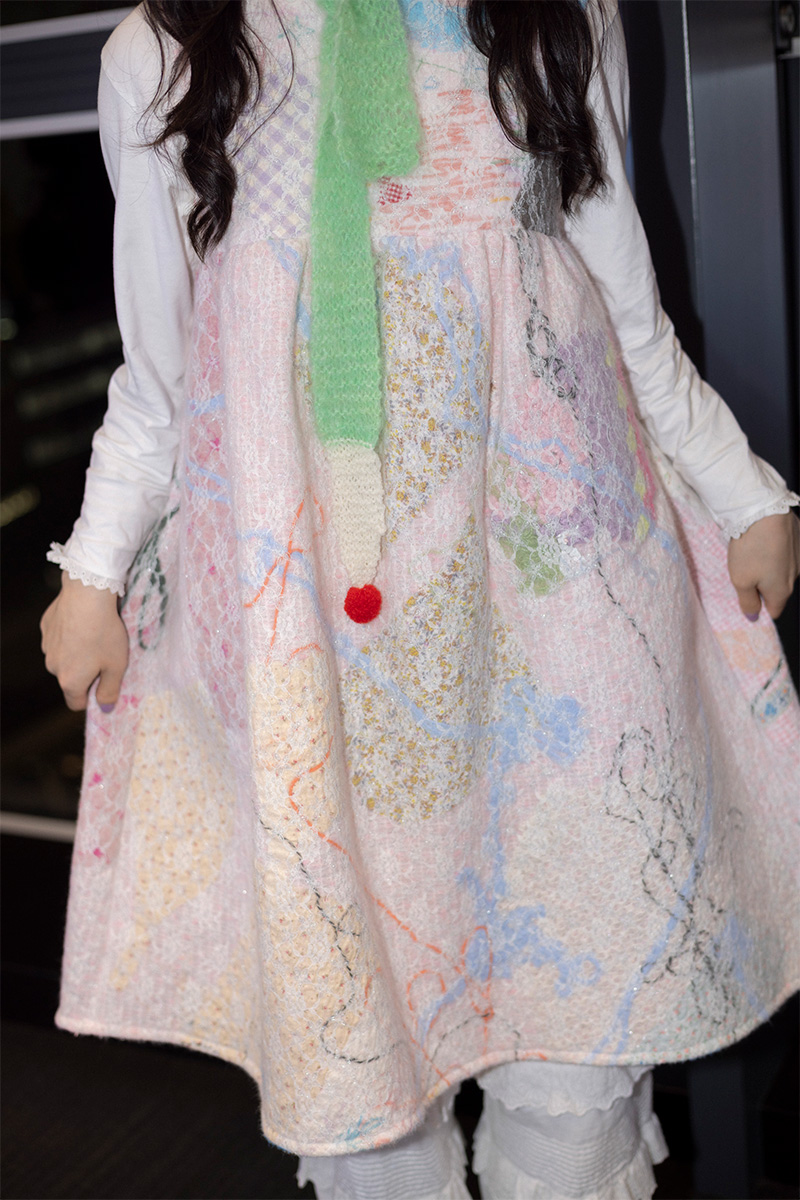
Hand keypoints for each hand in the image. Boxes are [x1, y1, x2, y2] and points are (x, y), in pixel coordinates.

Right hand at [40, 574, 129, 711]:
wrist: (87, 595)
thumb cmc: (105, 632)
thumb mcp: (117, 665)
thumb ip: (110, 690)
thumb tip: (106, 707)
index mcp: (70, 681)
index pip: (76, 703)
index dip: (91, 697)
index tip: (105, 683)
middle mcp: (53, 667)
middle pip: (70, 679)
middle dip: (86, 672)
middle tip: (106, 654)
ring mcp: (47, 646)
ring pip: (64, 657)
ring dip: (77, 653)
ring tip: (96, 635)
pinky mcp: (46, 627)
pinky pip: (60, 638)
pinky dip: (71, 635)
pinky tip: (84, 622)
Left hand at [727, 511, 799, 621]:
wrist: (764, 510)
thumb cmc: (750, 548)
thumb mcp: (740, 580)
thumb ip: (747, 602)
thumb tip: (753, 617)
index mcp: (781, 591)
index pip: (773, 611)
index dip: (759, 608)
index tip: (745, 599)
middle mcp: (796, 576)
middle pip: (778, 589)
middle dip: (762, 585)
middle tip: (744, 571)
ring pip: (783, 569)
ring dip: (769, 566)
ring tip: (752, 552)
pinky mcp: (799, 537)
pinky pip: (787, 550)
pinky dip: (776, 549)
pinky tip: (764, 539)